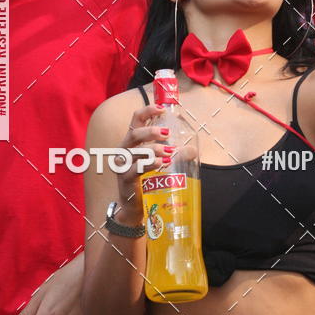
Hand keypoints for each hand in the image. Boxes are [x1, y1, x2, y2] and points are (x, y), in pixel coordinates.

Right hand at [115, 104, 172, 219]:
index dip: (147, 111)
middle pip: (134, 134)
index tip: (162, 108)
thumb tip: (192, 149)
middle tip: (167, 133)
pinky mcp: (125, 179)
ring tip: (169, 152)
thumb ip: (174, 154)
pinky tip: (162, 164)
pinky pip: (135, 169)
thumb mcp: (159, 162)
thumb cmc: (146, 180)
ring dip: (154, 149)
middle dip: (151, 131)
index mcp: (133, 141)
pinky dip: (150, 164)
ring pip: (136, 152)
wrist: (134, 207)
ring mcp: (123, 165)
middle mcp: (125, 150)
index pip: (136, 120)